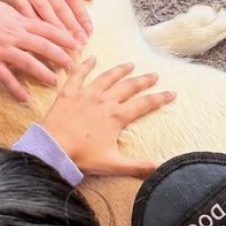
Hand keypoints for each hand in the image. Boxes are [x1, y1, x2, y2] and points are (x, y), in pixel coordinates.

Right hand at [0, 0, 94, 47]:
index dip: (82, 16)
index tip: (89, 31)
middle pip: (60, 7)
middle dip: (72, 27)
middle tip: (80, 43)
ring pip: (44, 11)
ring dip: (56, 29)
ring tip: (65, 44)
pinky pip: (24, 11)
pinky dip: (33, 24)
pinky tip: (39, 37)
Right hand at [0, 0, 76, 102]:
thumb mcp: (6, 9)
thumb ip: (23, 17)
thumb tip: (38, 23)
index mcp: (20, 20)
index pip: (49, 29)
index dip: (65, 38)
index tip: (79, 45)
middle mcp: (14, 34)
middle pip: (44, 46)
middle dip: (61, 57)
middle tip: (73, 66)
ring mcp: (2, 48)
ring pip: (28, 62)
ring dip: (44, 73)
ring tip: (54, 82)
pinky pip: (6, 77)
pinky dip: (16, 89)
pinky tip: (25, 98)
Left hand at [41, 57, 174, 175]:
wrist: (53, 148)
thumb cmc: (82, 157)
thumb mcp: (113, 164)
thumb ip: (137, 166)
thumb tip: (159, 167)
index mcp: (117, 116)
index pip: (144, 104)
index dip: (160, 98)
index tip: (172, 93)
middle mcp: (105, 100)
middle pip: (129, 86)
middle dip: (143, 80)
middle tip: (154, 75)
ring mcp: (86, 94)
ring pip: (107, 77)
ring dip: (120, 70)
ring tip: (130, 64)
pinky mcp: (69, 93)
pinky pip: (78, 75)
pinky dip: (85, 65)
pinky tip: (91, 58)